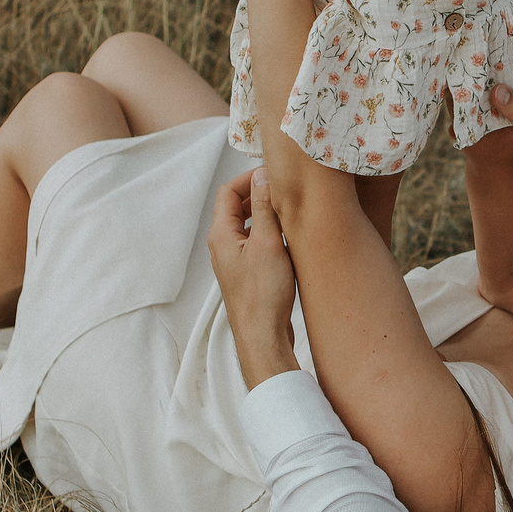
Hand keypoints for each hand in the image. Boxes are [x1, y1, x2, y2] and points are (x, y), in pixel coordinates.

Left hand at [207, 167, 300, 385]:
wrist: (263, 337)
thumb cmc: (263, 295)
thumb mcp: (267, 243)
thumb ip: (264, 208)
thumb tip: (262, 176)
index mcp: (222, 235)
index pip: (228, 192)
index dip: (249, 178)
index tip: (274, 175)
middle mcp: (224, 246)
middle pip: (237, 207)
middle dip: (260, 194)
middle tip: (285, 189)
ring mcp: (236, 261)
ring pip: (250, 225)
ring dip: (268, 214)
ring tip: (290, 211)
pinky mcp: (249, 274)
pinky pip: (258, 243)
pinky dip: (272, 233)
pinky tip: (291, 239)